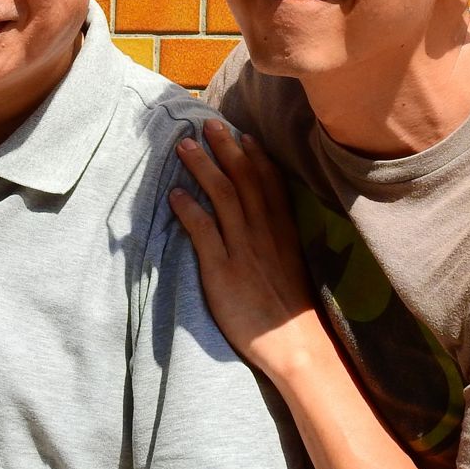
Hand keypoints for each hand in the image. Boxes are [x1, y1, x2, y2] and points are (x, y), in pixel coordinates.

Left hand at [169, 118, 319, 377]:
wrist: (295, 345)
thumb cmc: (290, 311)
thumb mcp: (292, 265)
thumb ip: (278, 240)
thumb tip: (263, 222)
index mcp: (284, 230)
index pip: (270, 183)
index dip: (256, 155)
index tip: (243, 133)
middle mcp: (264, 233)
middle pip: (244, 180)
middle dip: (225, 149)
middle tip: (207, 124)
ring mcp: (243, 250)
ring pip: (223, 197)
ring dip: (202, 168)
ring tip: (184, 147)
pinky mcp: (223, 271)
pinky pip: (204, 233)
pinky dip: (189, 210)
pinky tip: (174, 195)